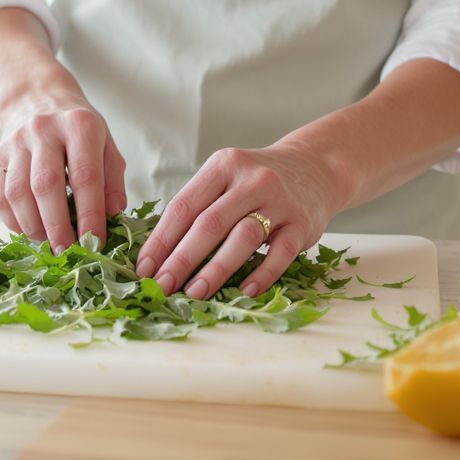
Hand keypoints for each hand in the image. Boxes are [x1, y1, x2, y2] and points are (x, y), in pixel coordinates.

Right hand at [0, 88, 127, 251]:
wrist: (37, 99)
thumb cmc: (77, 130)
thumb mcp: (106, 145)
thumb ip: (112, 181)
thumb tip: (113, 218)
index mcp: (79, 125)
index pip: (85, 175)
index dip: (91, 213)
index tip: (97, 241)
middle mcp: (43, 130)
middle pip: (46, 185)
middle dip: (57, 225)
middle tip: (69, 251)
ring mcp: (15, 142)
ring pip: (17, 193)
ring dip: (34, 227)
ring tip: (50, 243)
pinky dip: (14, 222)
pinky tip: (30, 230)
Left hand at [133, 144, 347, 298]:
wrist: (315, 168)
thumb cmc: (256, 182)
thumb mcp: (225, 178)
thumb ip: (198, 206)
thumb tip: (157, 253)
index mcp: (223, 166)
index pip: (184, 206)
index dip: (161, 240)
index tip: (144, 268)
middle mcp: (252, 179)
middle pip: (209, 223)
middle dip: (181, 259)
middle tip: (162, 286)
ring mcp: (279, 201)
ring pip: (242, 237)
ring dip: (216, 269)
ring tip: (195, 293)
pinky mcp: (302, 223)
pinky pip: (280, 253)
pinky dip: (261, 274)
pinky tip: (244, 291)